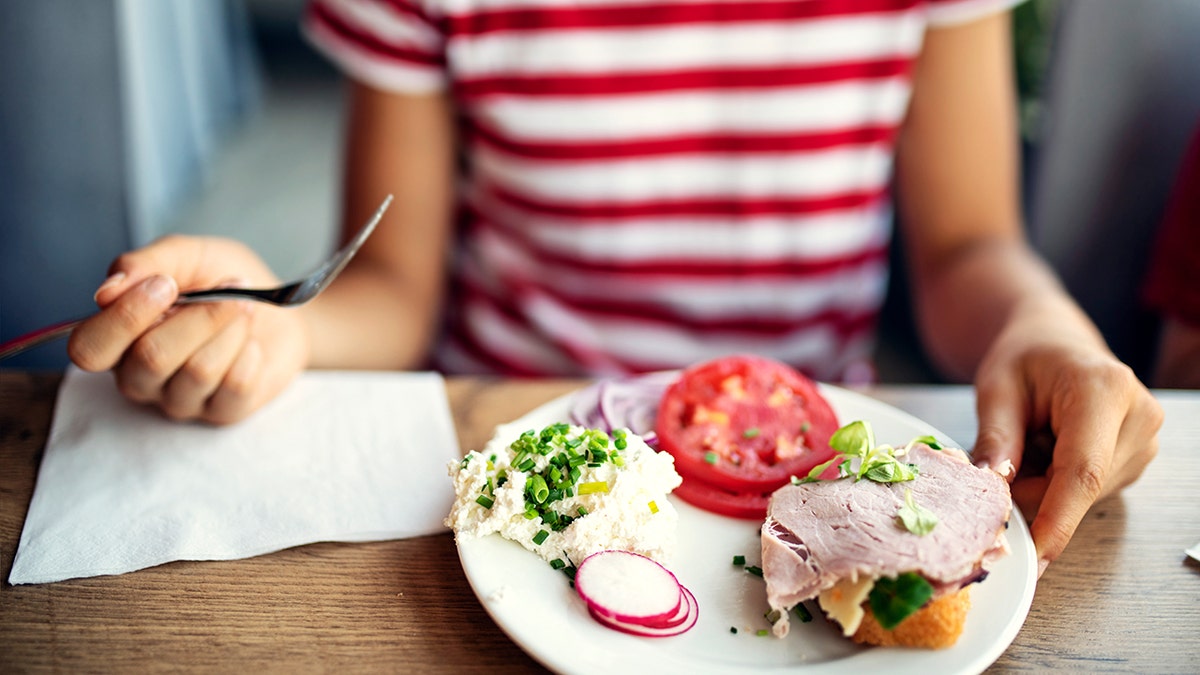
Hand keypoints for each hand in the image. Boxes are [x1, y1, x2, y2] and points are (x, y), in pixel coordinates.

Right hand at [68, 235, 310, 423]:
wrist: (280, 306)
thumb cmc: (223, 279)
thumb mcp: (186, 255)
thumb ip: (144, 264)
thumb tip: (107, 291)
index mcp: (117, 339)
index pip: (89, 349)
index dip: (124, 318)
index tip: (166, 285)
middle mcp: (139, 377)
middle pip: (151, 358)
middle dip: (199, 316)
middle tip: (231, 286)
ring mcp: (179, 400)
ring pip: (197, 372)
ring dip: (230, 328)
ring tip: (245, 308)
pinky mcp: (221, 413)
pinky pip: (234, 388)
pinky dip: (250, 355)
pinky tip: (251, 345)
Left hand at [970, 305, 1162, 577]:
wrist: (1054, 342)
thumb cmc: (1024, 358)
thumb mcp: (996, 388)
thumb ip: (995, 437)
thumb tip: (992, 487)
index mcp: (1104, 388)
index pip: (1082, 469)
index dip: (1057, 517)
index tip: (1035, 553)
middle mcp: (1138, 416)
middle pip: (1082, 488)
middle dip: (1033, 496)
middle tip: (996, 471)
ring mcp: (1144, 441)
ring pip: (1086, 496)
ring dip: (1044, 488)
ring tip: (1025, 444)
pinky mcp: (1136, 459)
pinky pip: (1090, 492)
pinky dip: (1057, 485)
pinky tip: (1045, 452)